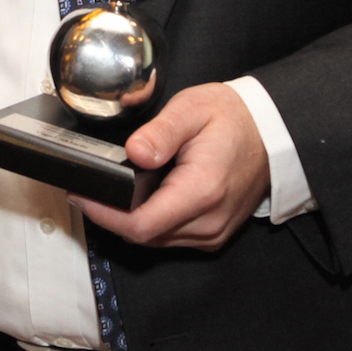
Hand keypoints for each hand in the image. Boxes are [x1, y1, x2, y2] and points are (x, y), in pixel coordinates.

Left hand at [71, 83, 269, 249]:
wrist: (270, 132)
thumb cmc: (233, 119)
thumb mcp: (191, 110)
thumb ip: (160, 132)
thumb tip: (134, 152)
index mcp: (202, 191)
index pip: (141, 224)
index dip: (104, 214)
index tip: (81, 195)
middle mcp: (209, 220)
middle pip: (144, 235)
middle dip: (110, 215)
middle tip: (88, 188)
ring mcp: (213, 232)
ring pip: (155, 240)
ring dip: (129, 221)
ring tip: (109, 192)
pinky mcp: (213, 234)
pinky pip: (171, 237)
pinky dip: (151, 222)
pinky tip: (140, 199)